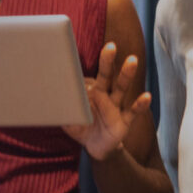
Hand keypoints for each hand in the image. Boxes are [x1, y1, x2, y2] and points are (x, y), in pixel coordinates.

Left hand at [64, 42, 151, 161]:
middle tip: (110, 46)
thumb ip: (60, 109)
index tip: (79, 52)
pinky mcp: (124, 121)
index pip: (88, 76)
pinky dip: (140, 104)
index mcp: (90, 92)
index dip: (84, 66)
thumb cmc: (81, 127)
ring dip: (127, 74)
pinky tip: (146, 96)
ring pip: (121, 88)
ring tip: (132, 60)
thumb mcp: (67, 118)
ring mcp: (116, 107)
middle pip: (107, 75)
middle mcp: (105, 95)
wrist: (95, 147)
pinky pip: (133, 111)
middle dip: (108, 61)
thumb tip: (45, 98)